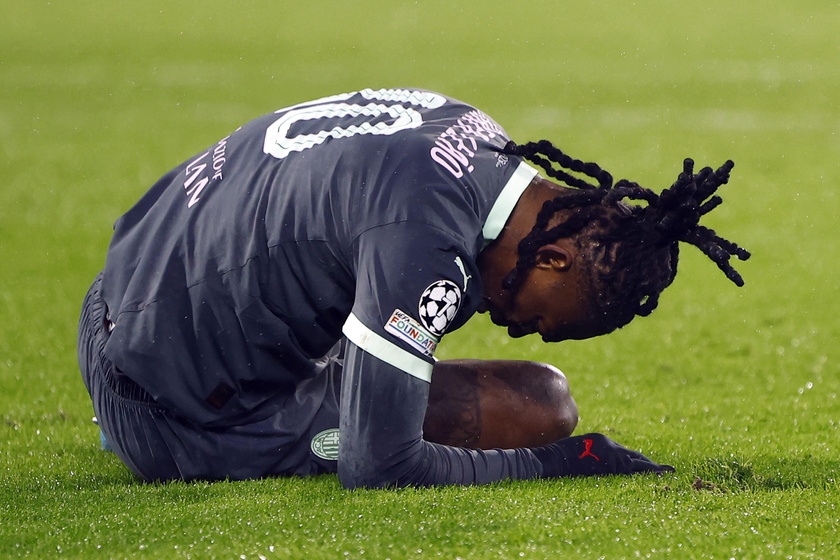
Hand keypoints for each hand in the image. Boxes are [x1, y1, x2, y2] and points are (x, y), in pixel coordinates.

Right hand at [531, 433, 673, 477]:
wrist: (549, 460)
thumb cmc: (555, 460)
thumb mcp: (574, 454)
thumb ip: (589, 457)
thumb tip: (594, 468)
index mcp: (600, 441)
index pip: (623, 453)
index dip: (637, 461)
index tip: (647, 466)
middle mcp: (609, 445)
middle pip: (634, 457)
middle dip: (649, 465)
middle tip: (667, 470)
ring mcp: (610, 454)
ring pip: (637, 463)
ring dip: (653, 469)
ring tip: (669, 472)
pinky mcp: (610, 464)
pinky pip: (633, 471)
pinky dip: (648, 473)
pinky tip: (660, 475)